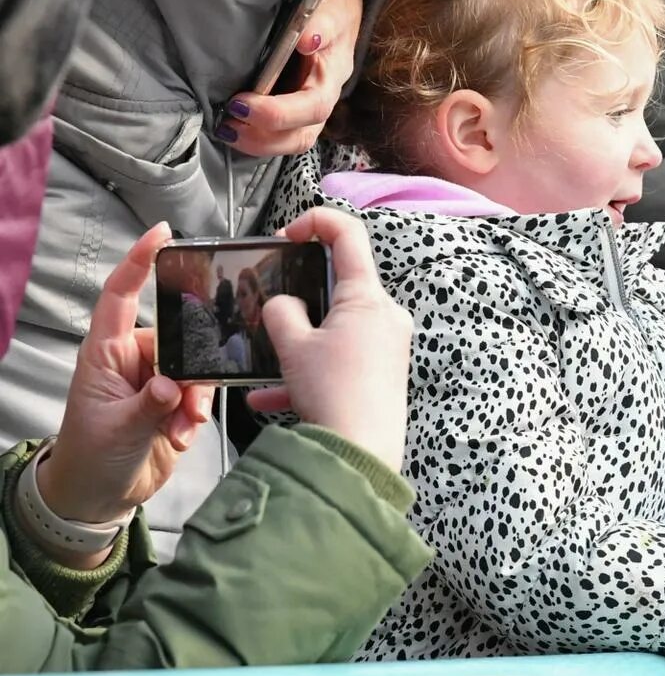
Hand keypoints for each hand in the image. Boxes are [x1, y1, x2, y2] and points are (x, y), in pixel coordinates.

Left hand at [39, 223, 215, 529]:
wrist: (100, 494)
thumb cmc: (92, 455)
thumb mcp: (117, 430)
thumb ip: (148, 405)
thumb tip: (172, 386)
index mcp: (106, 354)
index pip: (120, 297)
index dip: (138, 262)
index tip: (161, 235)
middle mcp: (132, 360)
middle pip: (177, 337)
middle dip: (191, 367)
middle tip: (188, 398)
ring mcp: (155, 380)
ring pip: (195, 368)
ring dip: (196, 398)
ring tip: (182, 426)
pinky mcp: (175, 402)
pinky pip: (201, 392)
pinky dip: (198, 413)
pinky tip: (184, 434)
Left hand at [221, 0, 363, 157]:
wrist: (337, 0)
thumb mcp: (330, 1)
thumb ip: (321, 20)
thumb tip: (308, 39)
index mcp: (332, 74)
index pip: (313, 107)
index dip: (278, 113)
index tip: (241, 104)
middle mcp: (322, 96)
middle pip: (302, 136)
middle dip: (263, 137)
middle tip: (228, 124)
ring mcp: (308, 105)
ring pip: (290, 141)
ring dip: (256, 142)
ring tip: (226, 129)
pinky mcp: (292, 105)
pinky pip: (278, 132)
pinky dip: (253, 135)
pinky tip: (230, 126)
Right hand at [246, 208, 412, 470]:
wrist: (360, 454)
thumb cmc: (333, 393)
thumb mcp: (293, 345)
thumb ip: (281, 313)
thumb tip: (282, 305)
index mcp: (368, 298)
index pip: (349, 235)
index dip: (316, 221)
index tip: (287, 235)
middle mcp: (386, 317)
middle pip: (340, 285)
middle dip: (300, 293)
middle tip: (270, 302)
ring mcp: (387, 347)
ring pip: (335, 329)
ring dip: (298, 342)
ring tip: (266, 359)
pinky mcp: (382, 375)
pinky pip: (339, 362)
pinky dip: (306, 373)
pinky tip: (268, 397)